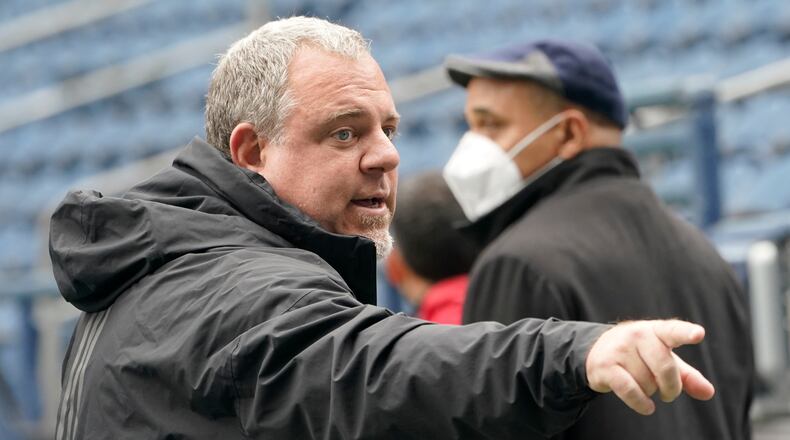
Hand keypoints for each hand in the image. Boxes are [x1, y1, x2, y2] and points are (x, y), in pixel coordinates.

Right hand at [585, 320, 714, 414]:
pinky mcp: (606, 366)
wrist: (596, 351)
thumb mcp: (664, 360)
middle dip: (671, 387)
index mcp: (656, 330)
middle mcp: (637, 334)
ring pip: (647, 383)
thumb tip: (708, 392)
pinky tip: (646, 407)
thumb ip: (686, 375)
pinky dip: (641, 403)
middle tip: (668, 393)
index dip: (686, 333)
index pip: (673, 331)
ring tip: (641, 384)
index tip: (698, 334)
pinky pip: (630, 391)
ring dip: (649, 392)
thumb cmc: (638, 355)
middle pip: (665, 368)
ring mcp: (620, 349)